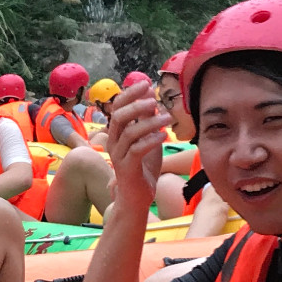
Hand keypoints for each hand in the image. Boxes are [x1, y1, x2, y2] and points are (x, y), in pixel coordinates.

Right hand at [102, 81, 171, 214]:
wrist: (137, 197)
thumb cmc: (143, 168)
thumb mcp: (148, 140)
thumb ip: (148, 121)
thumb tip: (152, 98)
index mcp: (117, 133)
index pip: (119, 107)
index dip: (130, 94)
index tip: (146, 83)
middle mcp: (114, 142)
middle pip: (119, 117)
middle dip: (136, 104)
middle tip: (153, 99)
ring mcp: (119, 156)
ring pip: (129, 133)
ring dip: (149, 122)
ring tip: (167, 117)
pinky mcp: (127, 169)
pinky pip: (136, 150)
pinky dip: (150, 140)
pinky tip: (163, 135)